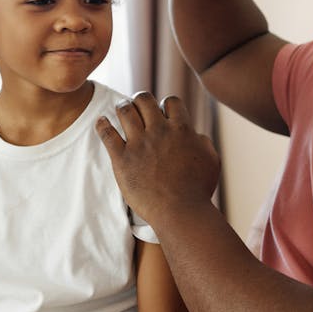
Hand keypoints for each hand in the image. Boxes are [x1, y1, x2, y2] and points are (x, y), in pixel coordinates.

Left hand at [96, 93, 220, 223]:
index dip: (165, 105)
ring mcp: (139, 144)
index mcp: (181, 129)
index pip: (170, 102)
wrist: (180, 211)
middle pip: (144, 99)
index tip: (162, 113)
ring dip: (122, 107)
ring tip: (121, 109)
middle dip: (140, 100)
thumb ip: (203, 141)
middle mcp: (159, 131)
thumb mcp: (211, 160)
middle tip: (137, 105)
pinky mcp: (122, 159)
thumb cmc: (198, 190)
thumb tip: (195, 134)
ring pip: (125, 111)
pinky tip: (101, 122)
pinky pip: (107, 134)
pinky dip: (102, 125)